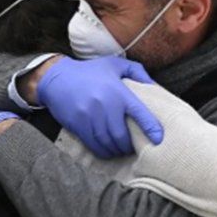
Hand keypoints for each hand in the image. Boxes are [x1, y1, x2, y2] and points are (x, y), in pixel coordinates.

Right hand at [36, 56, 163, 158]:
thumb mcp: (114, 64)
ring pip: (107, 142)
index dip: (151, 128)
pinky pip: (93, 144)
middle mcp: (105, 106)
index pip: (140, 113)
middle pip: (121, 135)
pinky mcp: (78, 125)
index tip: (159, 139)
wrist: (56, 78)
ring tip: (120, 150)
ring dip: (116, 150)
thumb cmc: (89, 71)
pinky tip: (107, 150)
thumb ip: (137, 71)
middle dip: (128, 145)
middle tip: (132, 147)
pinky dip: (103, 151)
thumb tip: (154, 86)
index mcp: (118, 92)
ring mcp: (90, 117)